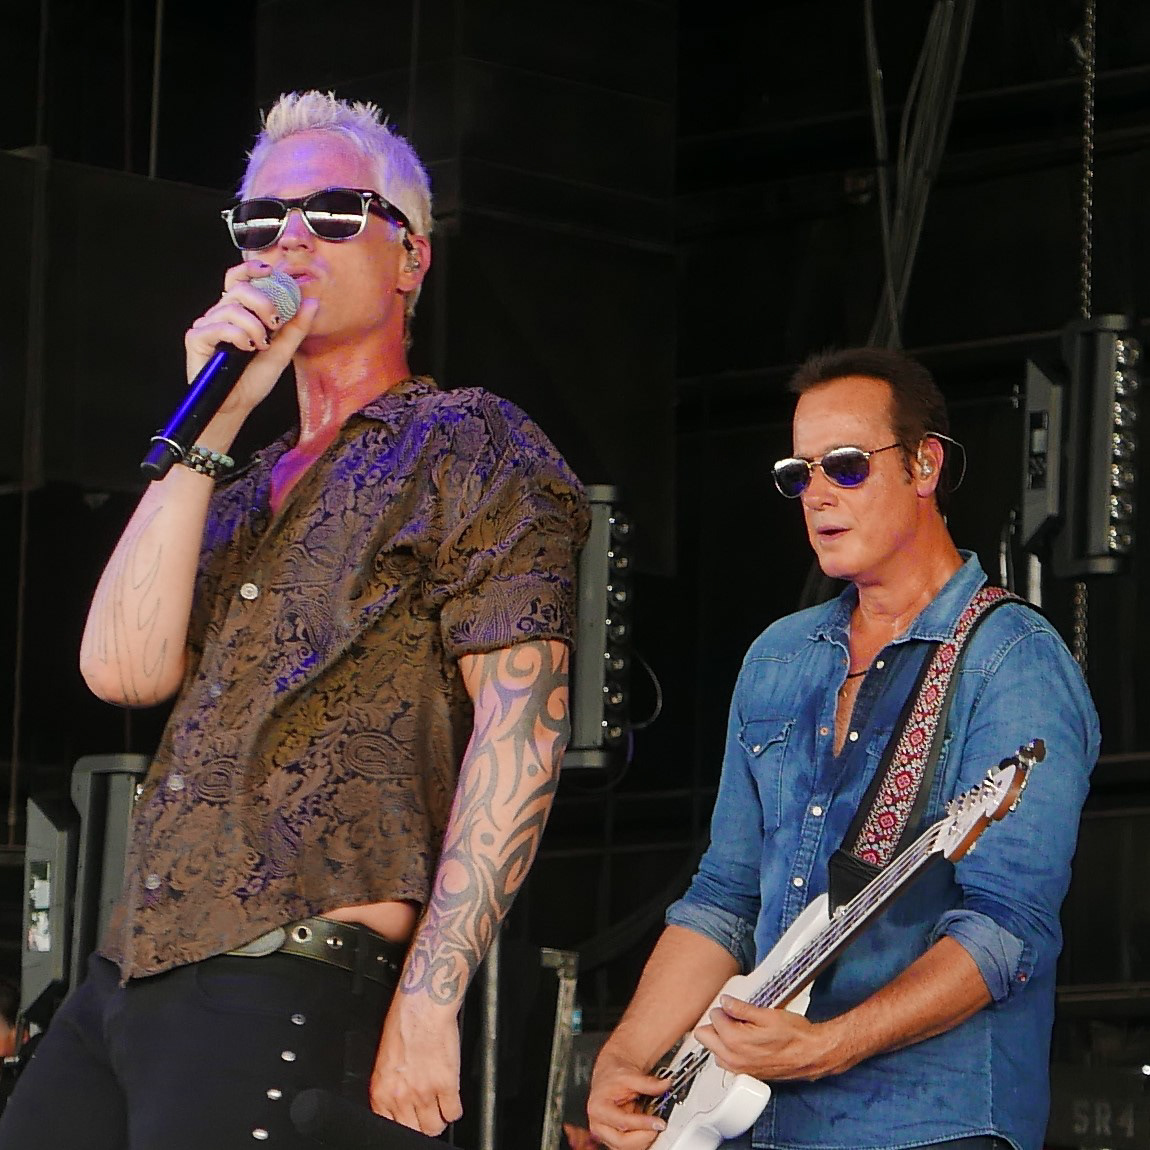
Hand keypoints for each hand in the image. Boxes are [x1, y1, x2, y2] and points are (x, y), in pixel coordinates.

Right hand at [184, 260, 317, 420]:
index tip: (270, 271)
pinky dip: (237, 335)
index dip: (251, 269)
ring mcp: (206, 325)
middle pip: (238, 289)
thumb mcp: (282, 352)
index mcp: (239, 312)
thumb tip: (311, 302)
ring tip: (261, 345)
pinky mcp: (196, 339)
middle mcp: (220, 314)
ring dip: (253, 326)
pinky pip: (217, 326)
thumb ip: (295, 328)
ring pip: (231, 308)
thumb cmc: (254, 379)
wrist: (237, 405)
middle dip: (262, 302)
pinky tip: (245, 348)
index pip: (239, 279)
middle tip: (275, 323)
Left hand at [369, 993, 462, 1135]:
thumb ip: (390, 1086)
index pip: (391, 1127)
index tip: (411, 1120)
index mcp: (381, 1091)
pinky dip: (454, 1109)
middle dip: (423, 1124)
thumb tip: (397, 1104)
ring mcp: (424, 1093)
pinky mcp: (446, 1084)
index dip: (404, 1123)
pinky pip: (454, 1113)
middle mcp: (401, 1097)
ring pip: (435, 1127)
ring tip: (441, 1105)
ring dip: (440, 1117)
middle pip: (415, 1131)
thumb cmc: (404, 1023)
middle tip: (428, 1113)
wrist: (423, 1006)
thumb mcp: (385, 1060)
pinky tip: (452, 1098)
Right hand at [586, 1046, 669, 1149]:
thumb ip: (648, 1083)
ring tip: (653, 1127)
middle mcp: (599, 1125)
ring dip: (643, 1141)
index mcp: (599, 1108)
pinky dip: (640, 1141)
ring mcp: (605, 1134)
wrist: (609, 1077)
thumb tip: (665, 1085)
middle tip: (658, 1127)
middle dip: (644, 1138)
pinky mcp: (612, 1139)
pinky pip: (628, 1147)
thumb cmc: (614, 1077)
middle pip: (622, 1142)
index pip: (623, 1122)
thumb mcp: (630, 1076)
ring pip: (625, 1148)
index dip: (643, 1124)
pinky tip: (647, 1130)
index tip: (659, 1122)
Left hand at [695, 995, 834, 1081]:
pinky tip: (745, 1041)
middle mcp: (733, 1059)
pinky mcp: (746, 1075)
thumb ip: (740, 1008)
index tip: (733, 1007)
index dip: (724, 1008)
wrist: (811, 1055)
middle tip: (733, 1016)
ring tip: (740, 1028)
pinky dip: (729, 1050)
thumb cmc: (794, 1035)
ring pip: (713, 1050)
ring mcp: (739, 1069)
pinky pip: (725, 1061)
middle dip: (716, 1024)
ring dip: (721, 1038)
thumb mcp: (766, 1014)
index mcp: (735, 1041)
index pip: (713, 1018)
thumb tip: (725, 1002)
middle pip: (704, 1037)